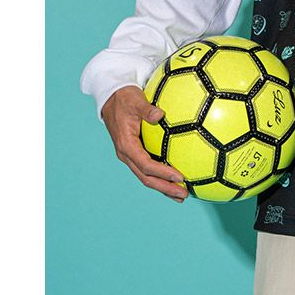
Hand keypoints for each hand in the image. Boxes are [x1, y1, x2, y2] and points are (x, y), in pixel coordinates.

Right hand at [100, 85, 187, 201]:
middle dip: (164, 188)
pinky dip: (160, 177)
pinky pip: (147, 169)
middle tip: (183, 195)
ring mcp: (129, 155)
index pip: (146, 165)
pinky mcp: (134, 153)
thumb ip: (147, 109)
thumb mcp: (135, 101)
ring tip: (181, 195)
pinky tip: (174, 181)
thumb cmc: (125, 99)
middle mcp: (126, 154)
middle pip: (146, 177)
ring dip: (163, 187)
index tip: (180, 177)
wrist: (111, 98)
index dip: (162, 173)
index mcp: (126, 145)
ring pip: (146, 177)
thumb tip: (160, 114)